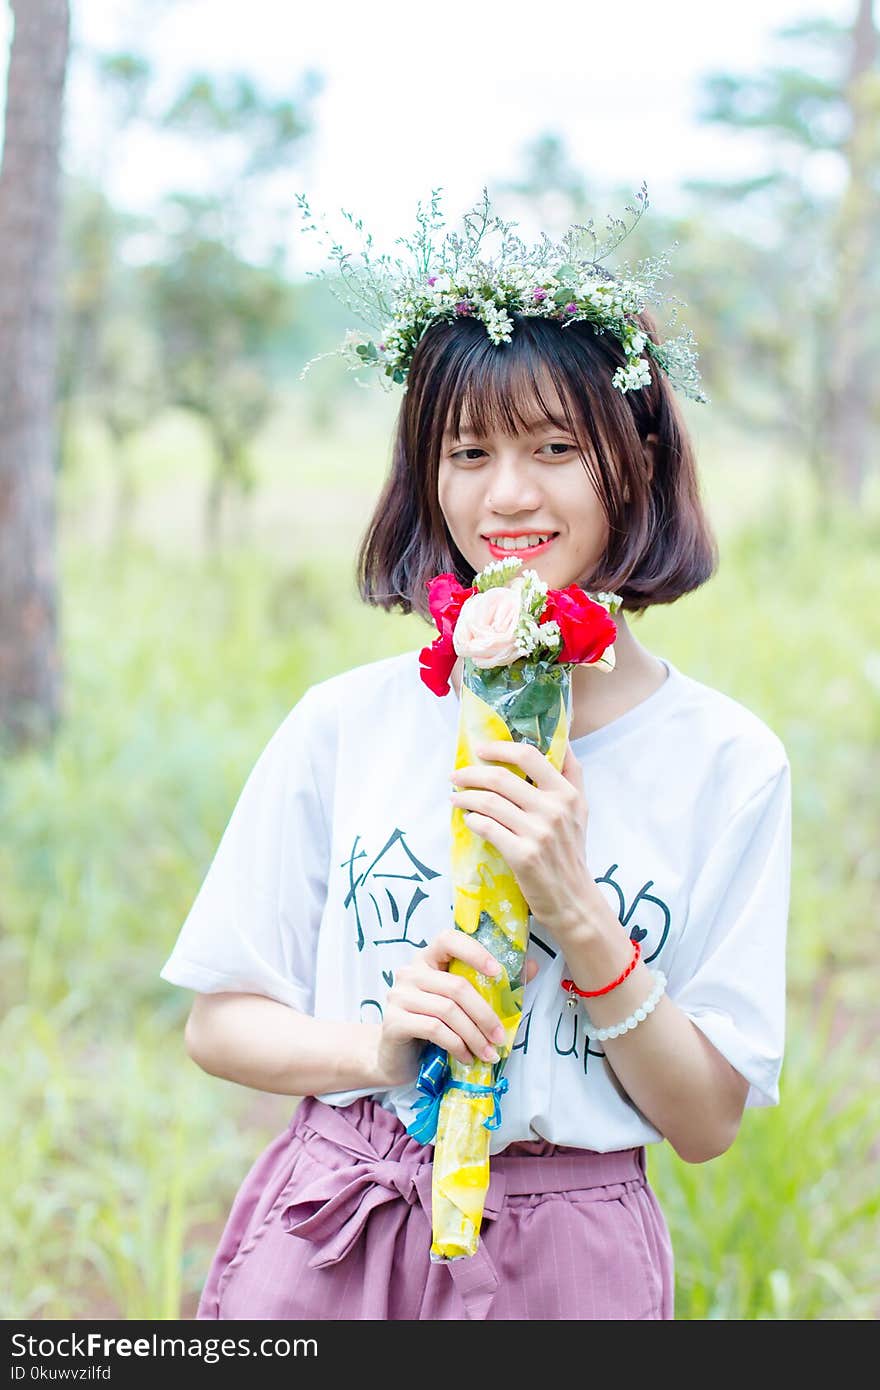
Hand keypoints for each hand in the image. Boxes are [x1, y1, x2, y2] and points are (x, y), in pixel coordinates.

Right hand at [375, 927, 539, 1087]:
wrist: (395, 1056)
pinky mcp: (393, 1021)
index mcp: (428, 959)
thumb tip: (531, 967)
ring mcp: (398, 995)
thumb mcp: (461, 1004)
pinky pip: (433, 1029)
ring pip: (447, 1010)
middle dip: (485, 1013)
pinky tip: (466, 1057)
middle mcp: (410, 972)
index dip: (475, 952)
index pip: (449, 939)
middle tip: (500, 1037)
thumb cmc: (432, 1025)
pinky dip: (456, 1045)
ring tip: (488, 1053)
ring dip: (474, 1035)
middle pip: (456, 985)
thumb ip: (491, 985)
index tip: (498, 972)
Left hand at [449, 738, 594, 944]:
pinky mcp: (523, 855)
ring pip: (489, 802)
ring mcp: (539, 833)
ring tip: (455, 797)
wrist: (573, 898)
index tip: (480, 749)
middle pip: (501, 777)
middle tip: (455, 776)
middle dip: (471, 773)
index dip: (500, 748)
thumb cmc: (570, 851)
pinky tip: (468, 819)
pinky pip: (487, 827)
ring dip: (465, 797)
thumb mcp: (579, 810)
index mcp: (567, 794)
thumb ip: (571, 775)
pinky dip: (472, 820)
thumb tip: (560, 739)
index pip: (530, 756)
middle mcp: (554, 809)